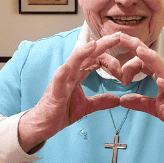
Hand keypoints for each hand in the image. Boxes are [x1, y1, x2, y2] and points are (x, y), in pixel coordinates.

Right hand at [17, 35, 124, 151]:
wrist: (41, 126)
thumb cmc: (60, 112)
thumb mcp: (86, 107)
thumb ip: (101, 101)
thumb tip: (117, 99)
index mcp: (78, 75)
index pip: (96, 59)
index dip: (110, 57)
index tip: (122, 61)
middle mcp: (70, 74)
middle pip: (87, 55)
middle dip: (102, 44)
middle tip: (118, 36)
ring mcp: (61, 81)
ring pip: (72, 62)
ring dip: (83, 53)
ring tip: (94, 44)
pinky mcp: (54, 92)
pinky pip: (58, 81)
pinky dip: (63, 73)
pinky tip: (67, 67)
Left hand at [110, 34, 163, 161]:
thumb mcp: (156, 108)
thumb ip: (140, 102)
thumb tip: (122, 100)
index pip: (146, 61)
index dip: (130, 61)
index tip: (114, 66)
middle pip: (153, 58)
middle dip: (137, 46)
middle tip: (121, 37)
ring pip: (163, 68)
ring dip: (151, 59)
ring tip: (139, 50)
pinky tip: (160, 81)